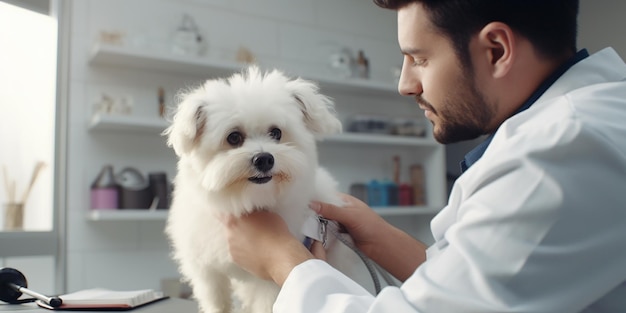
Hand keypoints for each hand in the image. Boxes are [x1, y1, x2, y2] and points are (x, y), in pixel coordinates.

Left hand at [224, 210, 314, 285]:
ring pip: (234, 240)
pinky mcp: (237, 261)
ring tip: (257, 240)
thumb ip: (254, 211)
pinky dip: (245, 250)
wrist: (281, 258)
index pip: (220, 212)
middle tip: (252, 224)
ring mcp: (232, 249)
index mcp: (233, 220)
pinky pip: (238, 252)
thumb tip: (252, 211)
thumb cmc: (276, 233)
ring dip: (242, 238)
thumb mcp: (267, 213)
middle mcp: (229, 234)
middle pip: (229, 226)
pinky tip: (257, 250)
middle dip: (239, 224)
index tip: (233, 209)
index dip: (226, 209)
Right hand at [310, 193, 426, 280]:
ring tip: (305, 225)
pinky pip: (328, 232)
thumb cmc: (372, 226)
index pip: (326, 196)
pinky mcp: (340, 234)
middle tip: (300, 216)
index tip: (301, 201)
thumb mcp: (350, 215)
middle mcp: (342, 210)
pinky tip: (315, 234)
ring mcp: (341, 223)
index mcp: (345, 201)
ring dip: (318, 224)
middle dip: (315, 213)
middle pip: (323, 210)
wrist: (381, 246)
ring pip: (324, 222)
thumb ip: (331, 210)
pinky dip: (322, 233)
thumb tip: (313, 204)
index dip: (315, 198)